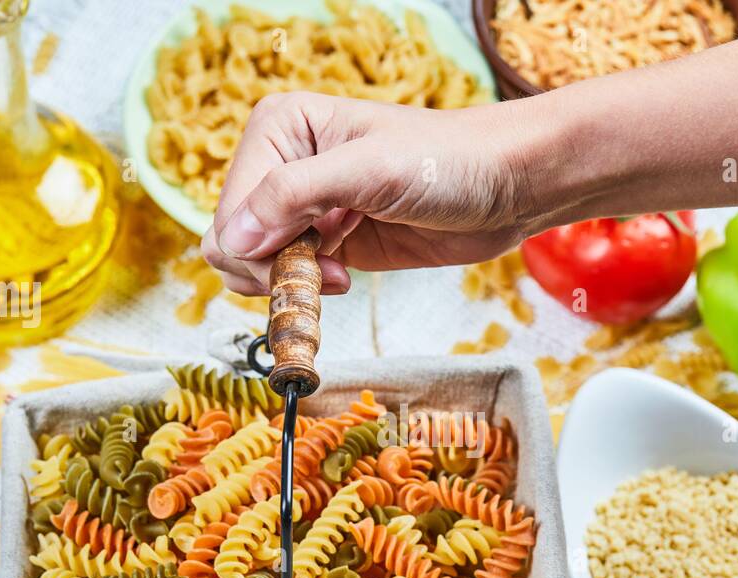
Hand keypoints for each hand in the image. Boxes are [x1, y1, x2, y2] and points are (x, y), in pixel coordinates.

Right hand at [201, 91, 532, 294]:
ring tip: (336, 274)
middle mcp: (282, 164)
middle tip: (324, 272)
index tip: (309, 256)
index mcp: (280, 127)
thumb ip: (294, 197)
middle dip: (270, 268)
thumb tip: (232, 239)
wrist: (506, 187)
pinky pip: (286, 278)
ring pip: (253, 265)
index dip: (259, 247)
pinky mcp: (327, 242)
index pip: (230, 209)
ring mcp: (304, 206)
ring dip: (288, 282)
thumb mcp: (368, 170)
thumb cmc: (448, 160)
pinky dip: (304, 289)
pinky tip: (343, 279)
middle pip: (232, 240)